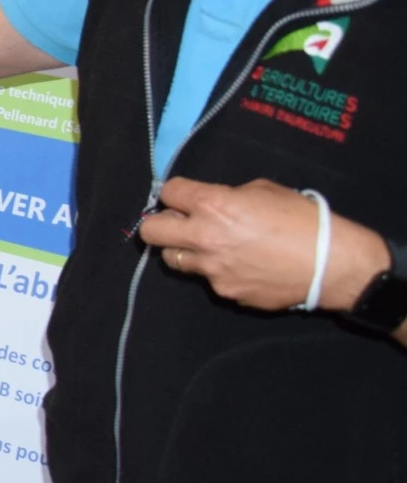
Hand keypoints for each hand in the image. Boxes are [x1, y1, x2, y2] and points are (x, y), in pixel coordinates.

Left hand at [139, 176, 388, 311]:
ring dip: (185, 250)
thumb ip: (229, 195)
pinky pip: (208, 279)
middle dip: (159, 224)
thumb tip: (210, 204)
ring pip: (174, 260)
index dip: (176, 193)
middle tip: (178, 223)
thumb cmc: (303, 219)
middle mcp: (204, 238)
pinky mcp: (225, 292)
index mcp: (213, 206)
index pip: (168, 192)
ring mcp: (212, 269)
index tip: (184, 197)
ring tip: (210, 247)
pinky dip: (217, 271)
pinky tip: (242, 266)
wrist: (331, 264)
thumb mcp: (264, 191)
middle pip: (151, 232)